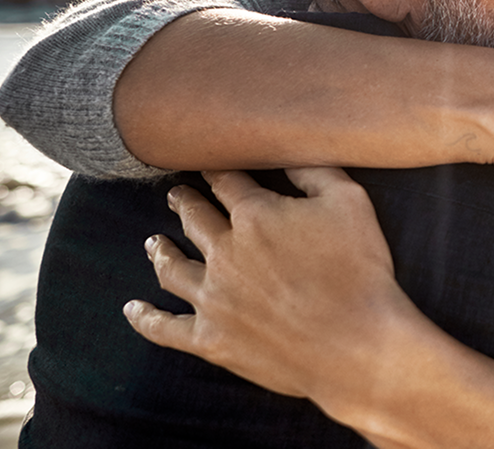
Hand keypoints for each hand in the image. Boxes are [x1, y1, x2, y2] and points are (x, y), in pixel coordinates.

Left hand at [124, 168, 411, 405]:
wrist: (355, 345)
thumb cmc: (360, 271)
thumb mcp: (350, 203)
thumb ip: (315, 171)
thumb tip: (289, 149)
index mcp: (255, 215)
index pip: (227, 181)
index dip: (217, 169)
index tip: (209, 163)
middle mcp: (225, 252)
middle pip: (194, 219)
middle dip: (184, 202)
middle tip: (176, 194)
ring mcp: (213, 298)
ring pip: (172, 268)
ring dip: (161, 251)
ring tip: (153, 242)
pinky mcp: (211, 339)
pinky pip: (165, 328)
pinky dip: (146, 318)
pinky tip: (133, 309)